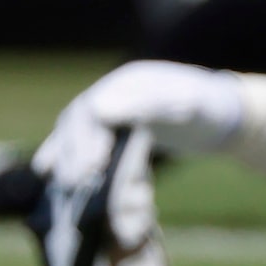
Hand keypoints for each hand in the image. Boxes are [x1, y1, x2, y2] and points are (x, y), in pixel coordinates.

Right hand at [34, 62, 245, 190]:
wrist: (220, 113)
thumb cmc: (208, 107)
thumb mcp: (186, 103)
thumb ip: (148, 104)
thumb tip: (97, 110)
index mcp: (129, 81)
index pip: (96, 111)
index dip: (89, 138)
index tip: (91, 167)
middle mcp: (113, 91)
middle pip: (79, 122)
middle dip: (74, 152)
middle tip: (73, 183)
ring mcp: (110, 107)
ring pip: (75, 131)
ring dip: (66, 155)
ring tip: (64, 184)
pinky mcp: (112, 126)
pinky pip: (83, 140)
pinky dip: (64, 152)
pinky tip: (46, 170)